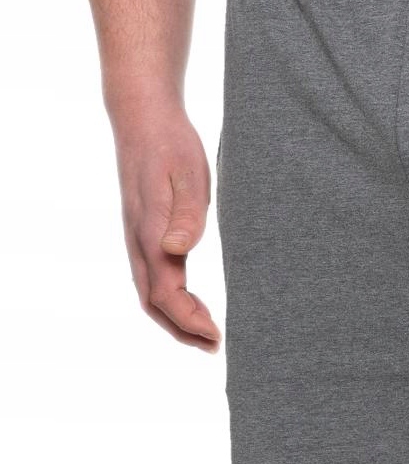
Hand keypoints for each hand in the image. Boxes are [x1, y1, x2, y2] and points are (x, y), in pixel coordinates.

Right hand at [111, 100, 221, 350]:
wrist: (143, 118)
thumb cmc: (171, 142)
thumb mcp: (188, 171)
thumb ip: (187, 211)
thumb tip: (179, 250)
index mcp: (150, 232)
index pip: (167, 294)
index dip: (190, 320)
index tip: (216, 336)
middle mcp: (138, 241)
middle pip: (153, 303)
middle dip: (182, 330)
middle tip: (214, 345)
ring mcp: (137, 237)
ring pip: (149, 292)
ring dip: (174, 318)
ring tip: (204, 333)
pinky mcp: (142, 230)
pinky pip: (150, 276)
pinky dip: (168, 299)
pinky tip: (187, 299)